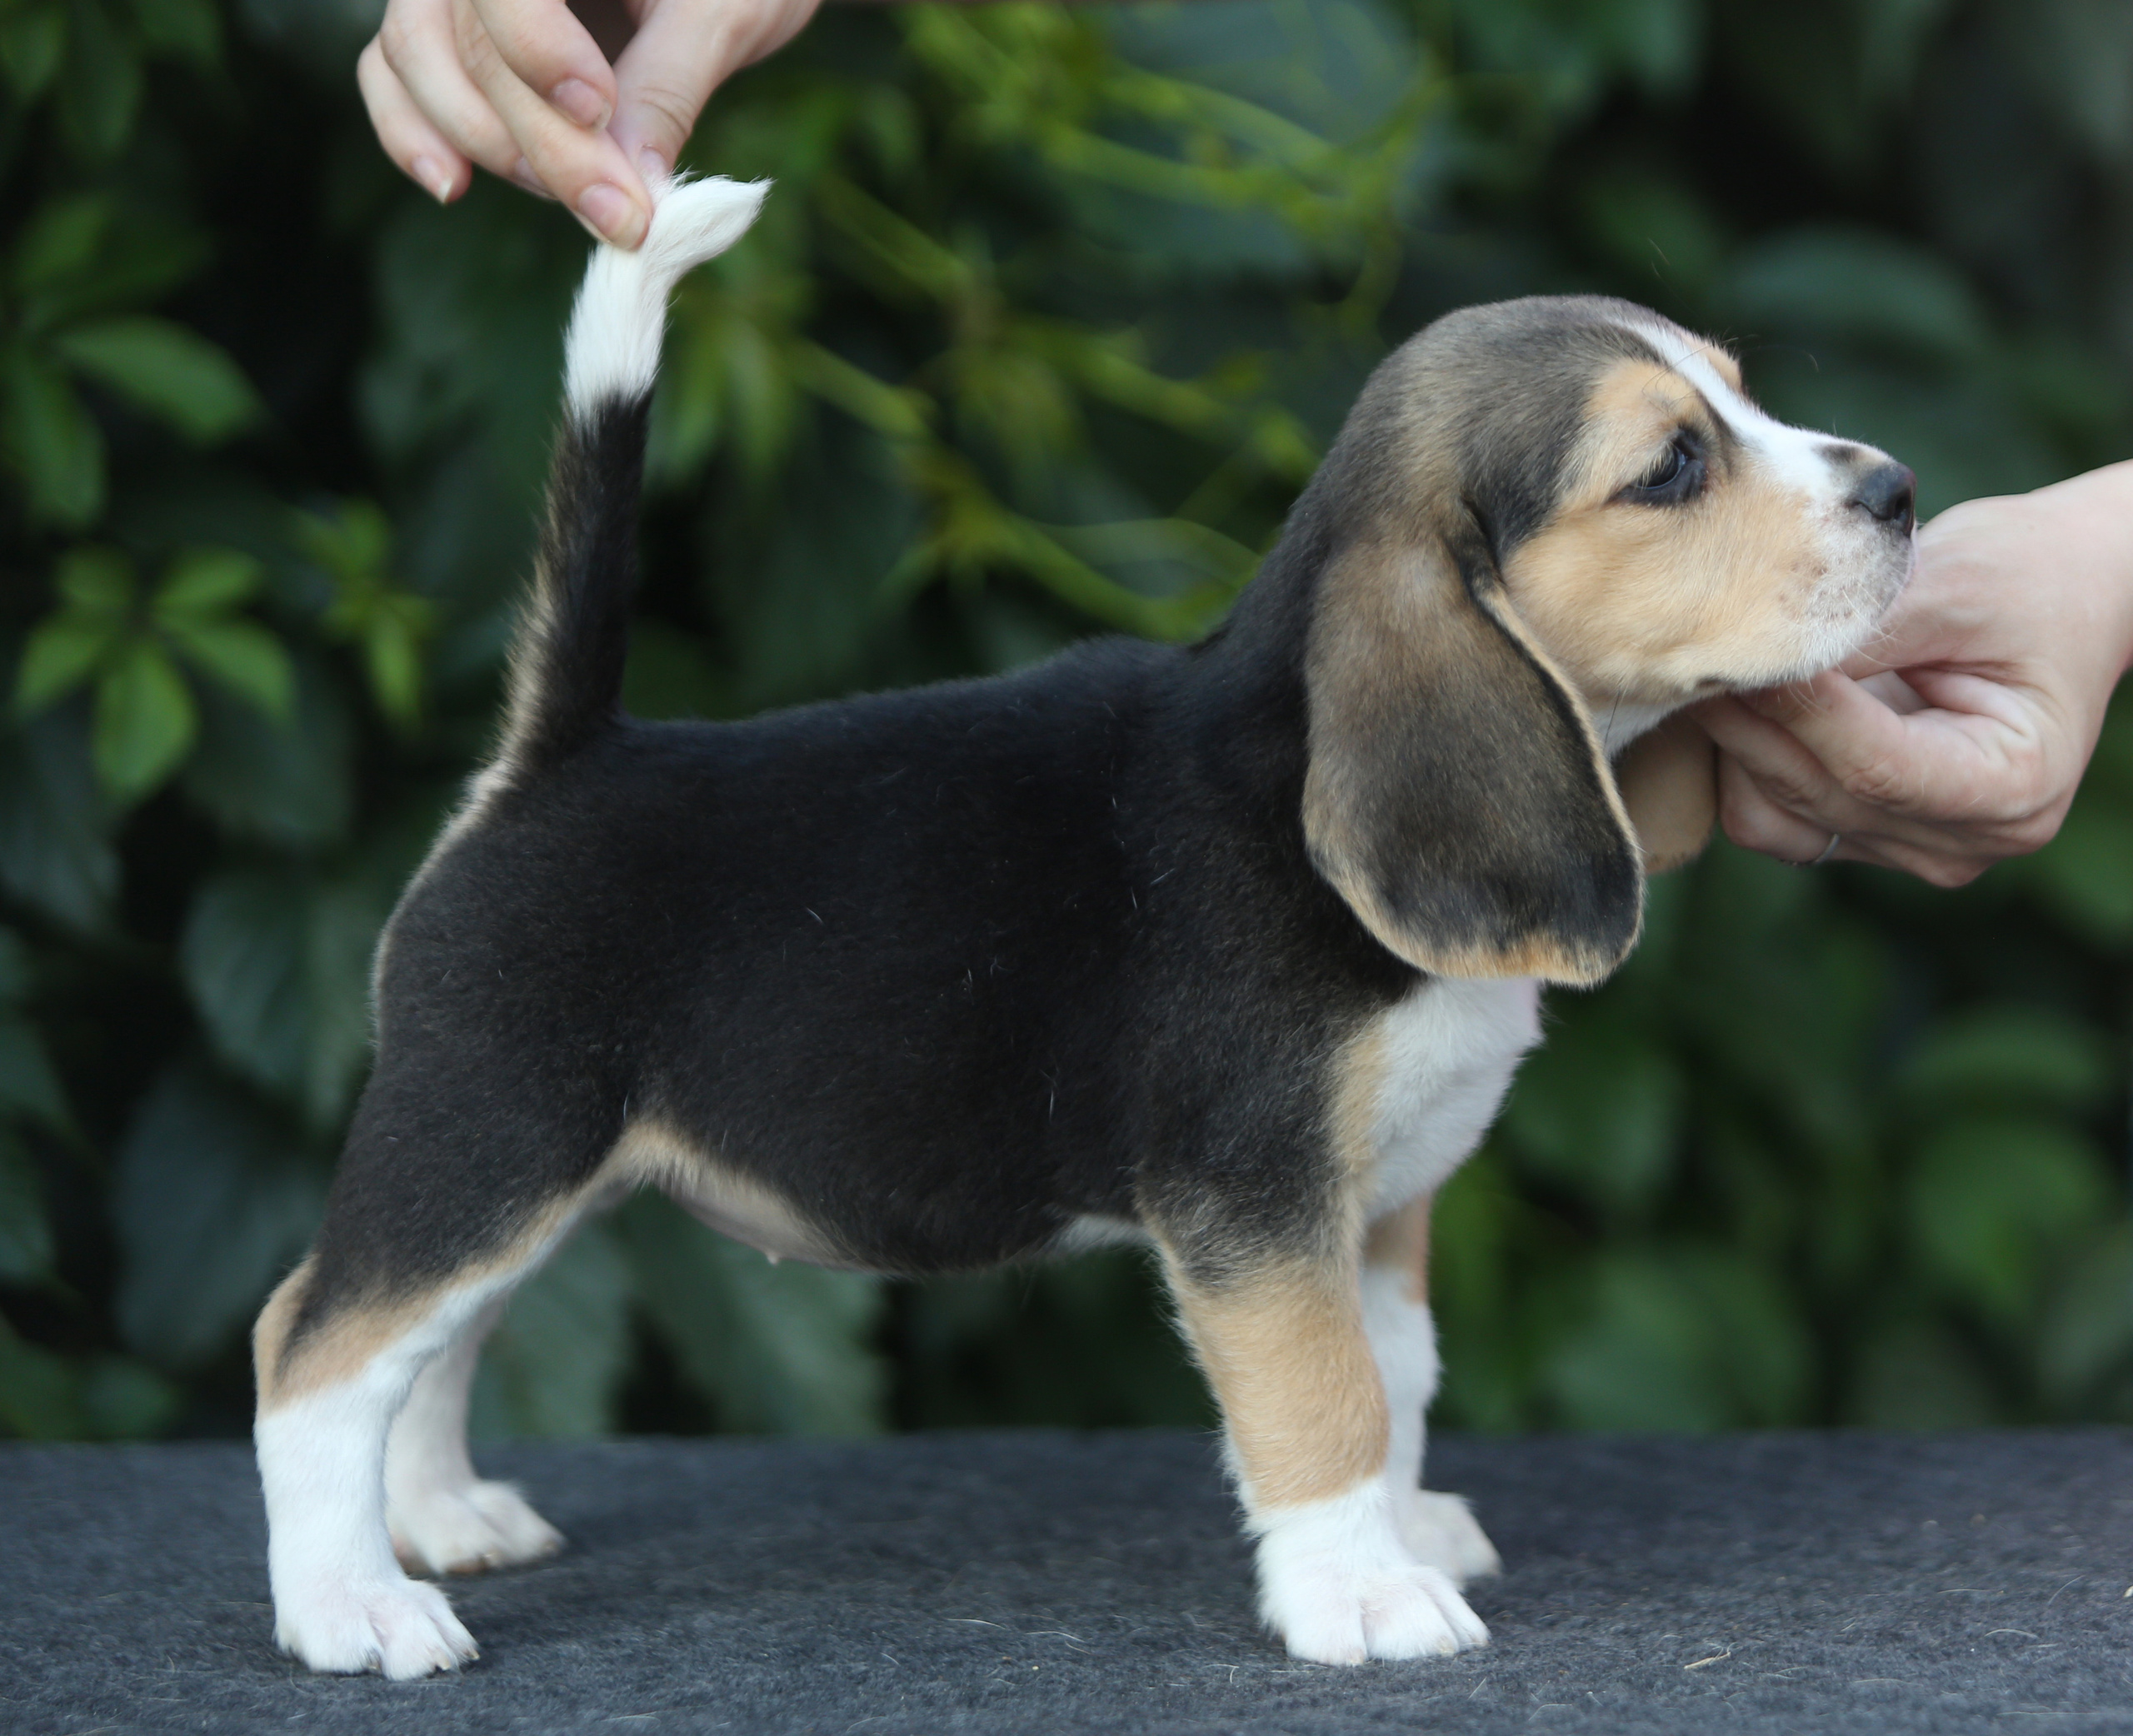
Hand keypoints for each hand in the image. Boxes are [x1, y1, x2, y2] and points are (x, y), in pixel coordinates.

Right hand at [357, 0, 822, 247]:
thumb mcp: (724, 11)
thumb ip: (670, 85)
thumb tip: (630, 182)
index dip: (535, 49)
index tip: (599, 111)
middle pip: (465, 34)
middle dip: (540, 139)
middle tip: (619, 212)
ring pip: (412, 52)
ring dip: (482, 141)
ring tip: (579, 198)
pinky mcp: (446, 28)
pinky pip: (392, 72)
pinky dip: (412, 131)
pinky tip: (453, 186)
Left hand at [1693, 460, 2132, 886]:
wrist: (2057, 594)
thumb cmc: (2027, 576)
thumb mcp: (1963, 582)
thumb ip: (1870, 628)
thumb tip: (1761, 658)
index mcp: (2013, 785)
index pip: (1875, 765)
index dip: (1798, 710)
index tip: (1740, 648)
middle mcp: (1962, 839)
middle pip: (1818, 793)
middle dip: (1749, 718)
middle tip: (1690, 645)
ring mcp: (1907, 846)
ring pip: (1775, 815)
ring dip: (1734, 742)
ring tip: (1708, 665)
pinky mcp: (1858, 834)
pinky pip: (1767, 816)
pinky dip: (1739, 763)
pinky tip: (1731, 699)